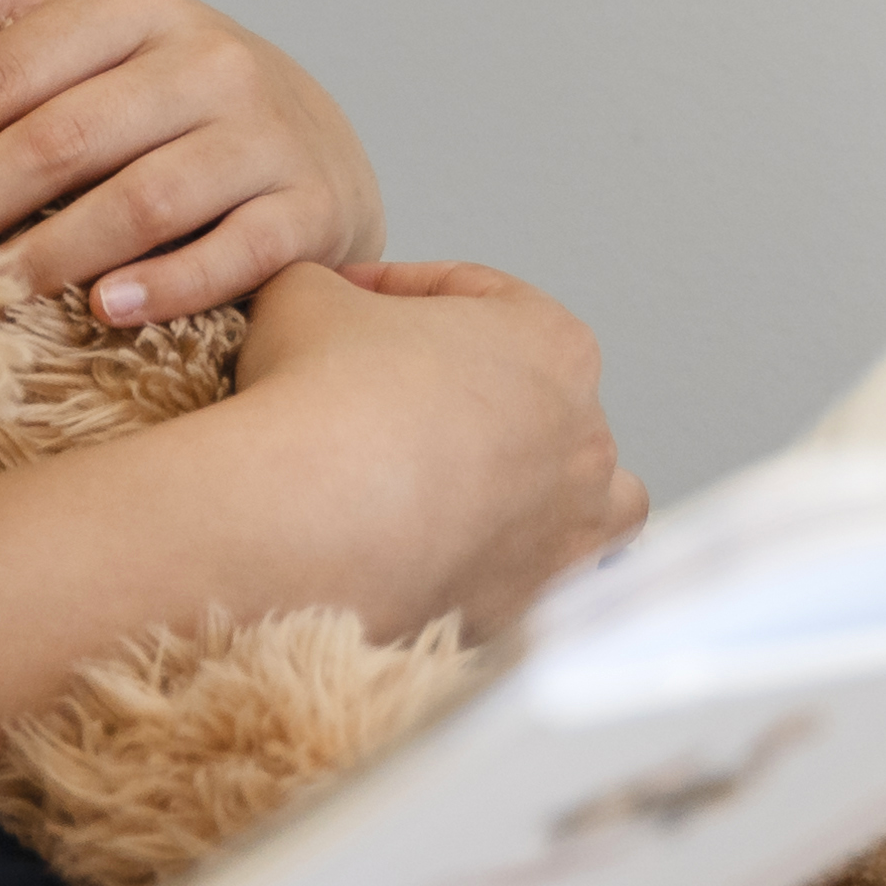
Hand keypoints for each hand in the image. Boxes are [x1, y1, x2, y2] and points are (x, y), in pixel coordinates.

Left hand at [0, 0, 384, 326]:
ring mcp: (265, 133)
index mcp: (132, 4)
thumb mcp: (69, 28)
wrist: (313, 140)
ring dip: (50, 254)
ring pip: (142, 200)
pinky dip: (169, 284)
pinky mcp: (312, 207)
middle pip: (57, 140)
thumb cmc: (158, 90)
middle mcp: (206, 58)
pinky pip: (237, 252)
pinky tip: (104, 311)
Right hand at [231, 260, 644, 638]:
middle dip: (463, 386)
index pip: (480, 297)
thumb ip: (330, 284)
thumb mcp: (306, 292)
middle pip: (534, 393)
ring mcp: (571, 526)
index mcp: (551, 343)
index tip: (348, 302)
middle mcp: (585, 435)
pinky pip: (539, 577)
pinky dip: (509, 562)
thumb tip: (325, 300)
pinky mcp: (536, 601)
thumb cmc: (317, 396)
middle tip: (381, 387)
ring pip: (577, 495)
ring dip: (530, 482)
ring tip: (453, 479)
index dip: (400, 289)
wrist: (300, 521)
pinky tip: (449, 548)